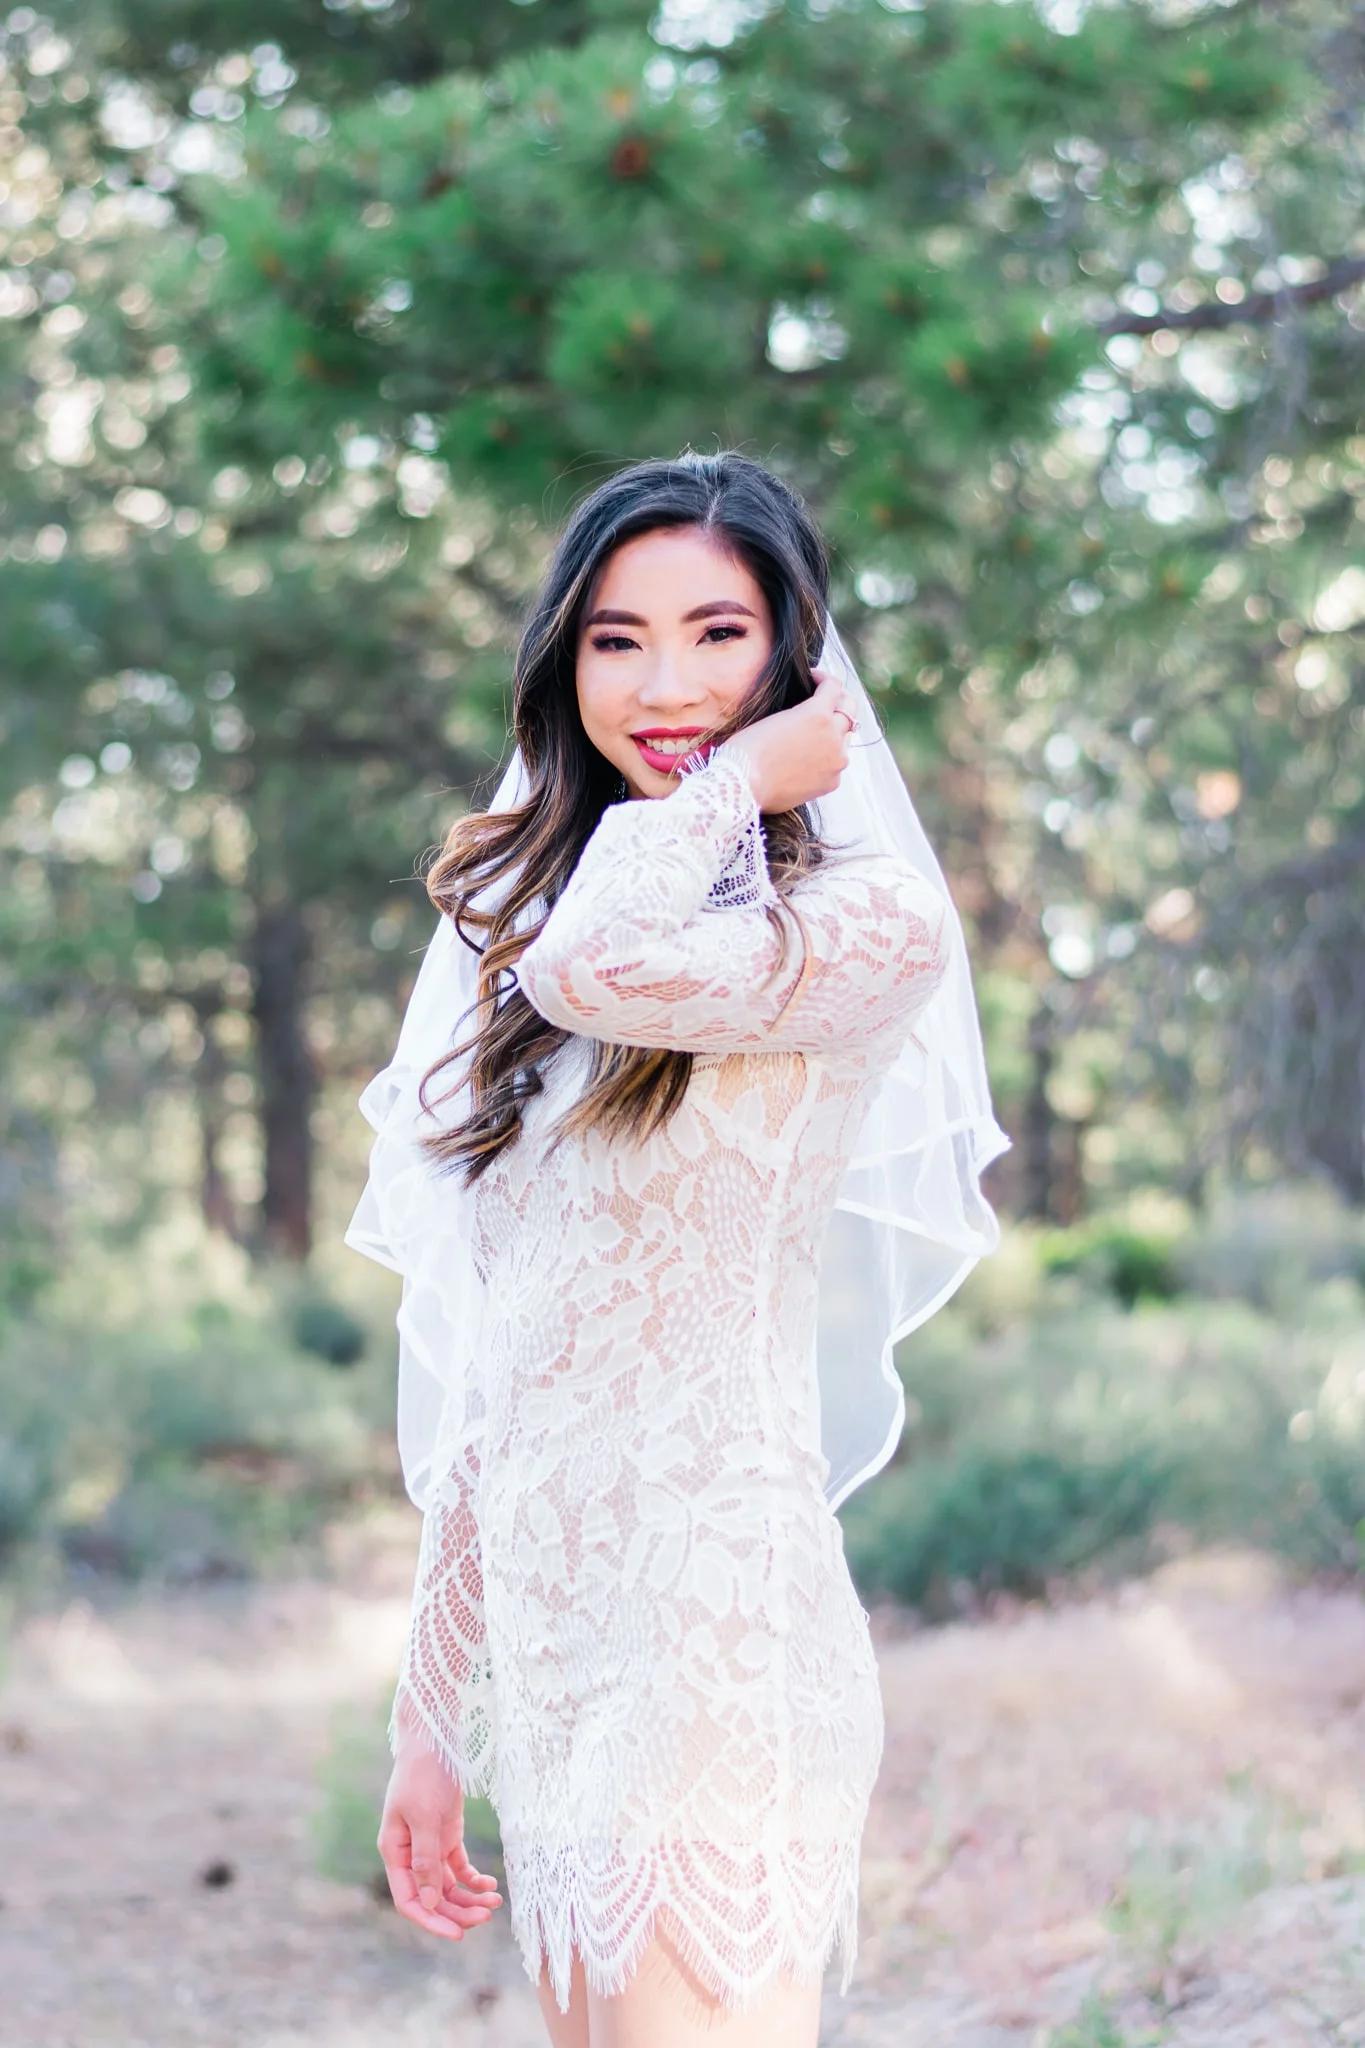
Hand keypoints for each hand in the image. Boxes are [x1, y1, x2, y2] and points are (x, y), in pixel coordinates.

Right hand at [377, 1731, 502, 1941]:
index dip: (431, 1920)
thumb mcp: (423, 1817)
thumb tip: (429, 1903)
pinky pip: (459, 1869)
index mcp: (394, 1853)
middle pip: (432, 1897)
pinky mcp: (446, 1836)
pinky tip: (490, 1884)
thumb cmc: (421, 1776)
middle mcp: (410, 1856)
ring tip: (494, 1902)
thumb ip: (426, 1860)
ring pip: (448, 1887)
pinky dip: (474, 1879)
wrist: (435, 1742)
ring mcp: (429, 1847)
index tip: (457, 1935)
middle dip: (457, 1911)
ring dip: (469, 1898)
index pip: (409, 1900)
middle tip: (485, 1917)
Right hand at [719, 668, 855, 813]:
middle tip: (826, 700)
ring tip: (816, 732)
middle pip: (849, 709)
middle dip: (838, 700)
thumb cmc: (748, 748)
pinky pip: (836, 763)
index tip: (814, 680)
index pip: (834, 686)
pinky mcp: (832, 782)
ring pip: (845, 737)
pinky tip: (808, 758)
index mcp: (818, 714)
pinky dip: (827, 756)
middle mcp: (833, 736)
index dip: (822, 678)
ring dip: (834, 730)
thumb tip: (811, 712)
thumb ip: (802, 712)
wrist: (743, 785)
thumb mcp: (776, 717)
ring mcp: (836, 761)